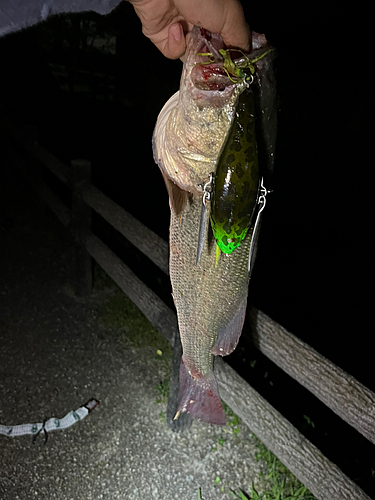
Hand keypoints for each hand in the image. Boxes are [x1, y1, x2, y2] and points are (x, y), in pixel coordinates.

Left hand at [128, 0, 249, 59]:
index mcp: (220, 16)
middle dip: (211, 62)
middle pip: (209, 54)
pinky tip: (176, 29)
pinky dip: (175, 45)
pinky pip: (172, 52)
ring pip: (191, 57)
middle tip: (213, 64)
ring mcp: (181, 29)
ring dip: (192, 53)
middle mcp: (201, 23)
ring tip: (192, 38)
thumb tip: (243, 58)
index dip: (230, 58)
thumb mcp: (230, 16)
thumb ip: (240, 39)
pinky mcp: (162, 35)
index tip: (232, 69)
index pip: (228, 44)